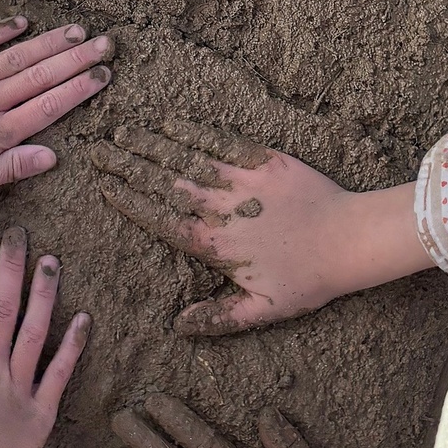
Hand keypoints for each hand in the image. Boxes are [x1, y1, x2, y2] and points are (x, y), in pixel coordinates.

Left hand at [0, 15, 112, 210]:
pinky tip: (23, 22)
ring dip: (49, 43)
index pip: (49, 107)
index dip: (79, 90)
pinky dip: (0, 32)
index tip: (103, 75)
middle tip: (105, 44)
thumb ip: (11, 169)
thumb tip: (52, 156)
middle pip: (40, 77)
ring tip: (77, 30)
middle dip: (76, 60)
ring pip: (16, 57)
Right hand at [0, 228, 90, 447]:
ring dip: (44, 295)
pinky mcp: (41, 408)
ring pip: (34, 331)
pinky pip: (59, 372)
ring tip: (52, 261)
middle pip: (1, 308)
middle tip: (18, 234)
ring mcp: (19, 384)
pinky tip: (84, 319)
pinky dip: (73, 345)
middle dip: (9, 268)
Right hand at [90, 122, 431, 334]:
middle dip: (125, 166)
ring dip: (148, 144)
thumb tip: (178, 326)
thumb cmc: (308, 279)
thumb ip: (218, 318)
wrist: (351, 239)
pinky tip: (168, 122)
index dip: (127, 201)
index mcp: (214, 244)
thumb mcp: (262, 310)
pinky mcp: (263, 160)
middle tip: (96, 152)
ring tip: (121, 133)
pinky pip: (218, 141)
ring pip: (183, 158)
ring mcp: (239, 180)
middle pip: (161, 183)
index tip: (104, 187)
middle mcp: (219, 208)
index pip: (158, 219)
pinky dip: (191, 131)